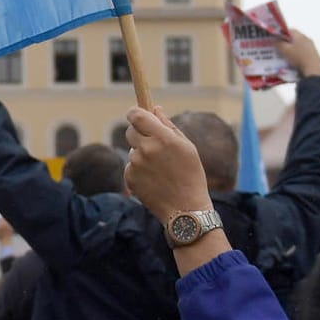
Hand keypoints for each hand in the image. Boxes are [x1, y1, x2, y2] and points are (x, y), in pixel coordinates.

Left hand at [125, 106, 213, 224]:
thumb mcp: (187, 147)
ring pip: (132, 150)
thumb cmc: (191, 175)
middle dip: (139, 133)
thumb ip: (168, 126)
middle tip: (153, 144)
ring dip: (141, 154)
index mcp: (162, 138)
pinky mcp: (129, 177)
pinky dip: (139, 170)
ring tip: (160, 169)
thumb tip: (155, 109)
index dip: (134, 113)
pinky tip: (154, 180)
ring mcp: (135, 164)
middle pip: (130, 131)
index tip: (137, 114)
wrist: (185, 209)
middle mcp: (146, 149)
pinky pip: (130, 166)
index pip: (136, 115)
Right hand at [275, 28, 319, 77]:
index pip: (290, 30)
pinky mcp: (314, 54)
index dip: (282, 34)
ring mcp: (311, 46)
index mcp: (300, 35)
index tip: (276, 39)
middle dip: (286, 42)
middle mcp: (307, 39)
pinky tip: (294, 60)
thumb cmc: (298, 57)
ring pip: (299, 45)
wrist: (313, 69)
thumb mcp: (285, 50)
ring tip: (285, 55)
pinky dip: (298, 54)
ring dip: (292, 48)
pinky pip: (303, 51)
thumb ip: (279, 44)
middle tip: (279, 48)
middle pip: (294, 38)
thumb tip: (274, 40)